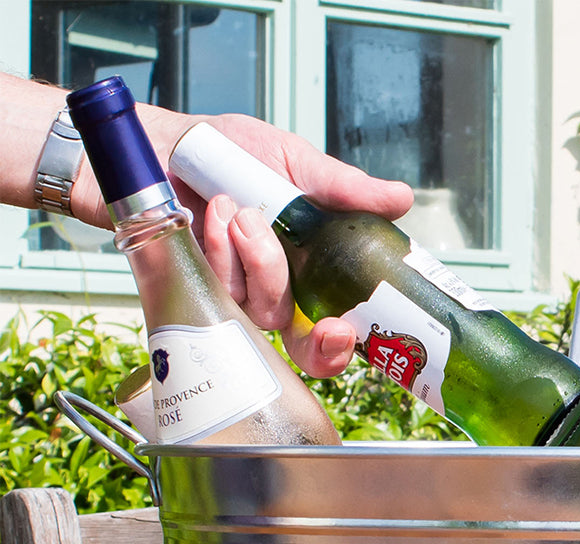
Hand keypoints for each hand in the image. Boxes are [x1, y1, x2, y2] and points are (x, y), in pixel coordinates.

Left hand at [169, 114, 412, 377]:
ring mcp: (234, 298)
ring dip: (262, 260)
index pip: (331, 333)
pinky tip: (215, 214)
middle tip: (331, 326)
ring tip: (241, 208)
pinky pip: (222, 289)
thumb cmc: (226, 153)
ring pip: (265, 310)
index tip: (346, 333)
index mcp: (307, 274)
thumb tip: (401, 199)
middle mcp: (274, 295)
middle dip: (318, 342)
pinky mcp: (195, 290)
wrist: (161, 143)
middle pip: (303, 348)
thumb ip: (345, 189)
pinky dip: (222, 249)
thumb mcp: (294, 164)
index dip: (341, 347)